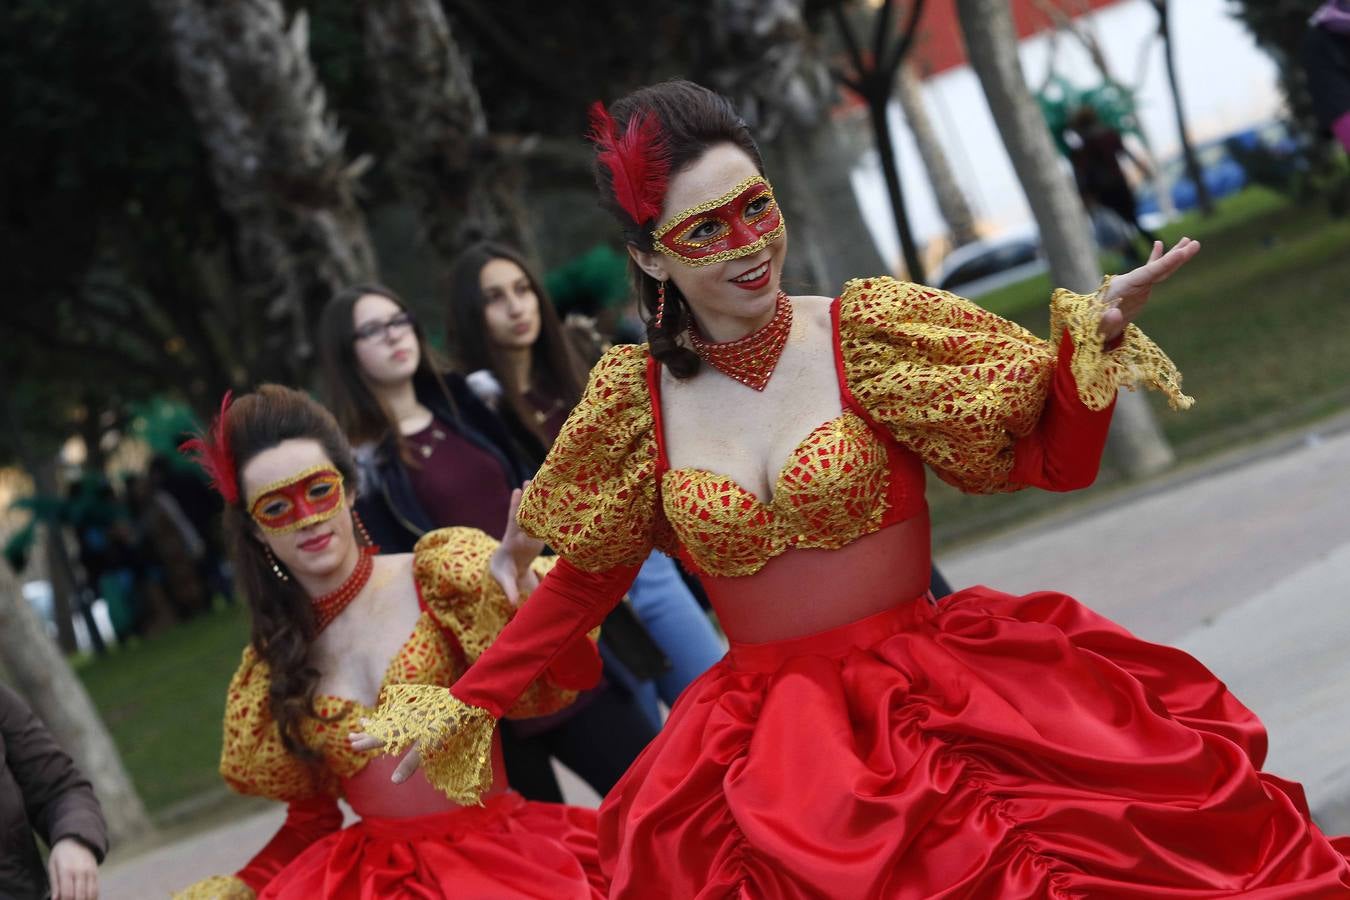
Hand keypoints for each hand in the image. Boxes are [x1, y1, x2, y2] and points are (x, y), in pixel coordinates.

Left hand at [48, 837, 97, 899]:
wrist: (78, 839)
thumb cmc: (61, 854)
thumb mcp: (53, 866)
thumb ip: (54, 884)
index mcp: (67, 870)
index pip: (67, 894)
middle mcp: (81, 872)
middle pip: (80, 896)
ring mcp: (91, 872)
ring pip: (91, 894)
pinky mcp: (96, 873)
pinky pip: (97, 890)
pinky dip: (92, 898)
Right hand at [348, 715, 451, 783]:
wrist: (464, 702)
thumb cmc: (445, 725)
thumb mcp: (428, 745)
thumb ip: (411, 762)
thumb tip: (394, 782)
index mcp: (403, 728)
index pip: (381, 736)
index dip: (367, 741)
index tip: (352, 744)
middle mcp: (406, 719)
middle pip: (382, 727)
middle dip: (367, 732)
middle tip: (350, 735)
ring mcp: (415, 712)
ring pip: (390, 719)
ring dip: (377, 723)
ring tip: (364, 722)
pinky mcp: (424, 709)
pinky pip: (402, 714)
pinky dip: (393, 717)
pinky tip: (395, 715)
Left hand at [489, 485, 543, 605]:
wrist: (510, 569)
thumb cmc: (506, 574)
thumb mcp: (505, 582)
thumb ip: (509, 591)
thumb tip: (513, 604)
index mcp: (512, 542)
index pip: (515, 524)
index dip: (516, 508)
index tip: (516, 492)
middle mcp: (521, 533)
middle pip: (523, 513)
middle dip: (525, 498)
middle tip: (528, 480)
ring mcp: (529, 532)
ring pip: (533, 513)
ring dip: (535, 497)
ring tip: (537, 478)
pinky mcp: (537, 534)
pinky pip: (542, 518)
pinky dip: (547, 508)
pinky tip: (554, 493)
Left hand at [1098, 237, 1199, 340]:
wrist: (1088, 327)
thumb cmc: (1091, 328)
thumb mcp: (1097, 327)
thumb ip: (1105, 321)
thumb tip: (1114, 314)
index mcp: (1121, 287)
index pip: (1147, 272)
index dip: (1165, 262)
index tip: (1182, 253)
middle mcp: (1129, 282)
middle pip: (1155, 267)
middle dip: (1175, 256)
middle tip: (1193, 243)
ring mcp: (1134, 285)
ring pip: (1157, 268)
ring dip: (1173, 256)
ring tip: (1189, 241)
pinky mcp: (1138, 290)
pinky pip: (1152, 273)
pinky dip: (1158, 260)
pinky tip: (1159, 244)